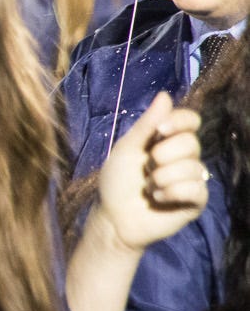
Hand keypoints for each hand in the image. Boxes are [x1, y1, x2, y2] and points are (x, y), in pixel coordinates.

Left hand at [93, 93, 206, 251]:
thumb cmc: (118, 181)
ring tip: (149, 187)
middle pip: (192, 142)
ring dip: (162, 177)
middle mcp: (184, 157)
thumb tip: (164, 95)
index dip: (180, 121)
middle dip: (163, 155)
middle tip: (146, 168)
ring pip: (193, 167)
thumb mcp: (127, 148)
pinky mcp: (196, 201)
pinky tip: (158, 198)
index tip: (160, 130)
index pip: (190, 120)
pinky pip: (196, 189)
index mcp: (168, 141)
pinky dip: (171, 192)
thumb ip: (146, 124)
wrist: (114, 216)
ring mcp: (192, 179)